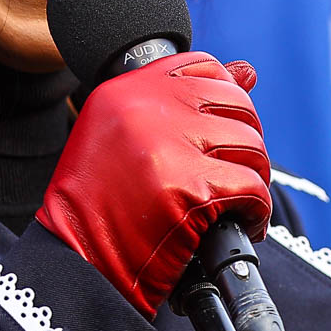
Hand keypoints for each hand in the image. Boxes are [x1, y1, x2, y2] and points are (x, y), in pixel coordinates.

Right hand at [35, 52, 270, 317]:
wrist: (74, 263)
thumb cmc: (98, 205)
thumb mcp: (125, 137)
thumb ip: (181, 102)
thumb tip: (248, 72)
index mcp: (126, 90)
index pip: (205, 67)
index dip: (227, 98)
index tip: (225, 130)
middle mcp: (146, 107)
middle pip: (236, 106)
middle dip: (246, 144)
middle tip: (235, 176)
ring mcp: (168, 146)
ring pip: (251, 148)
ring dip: (254, 179)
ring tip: (237, 204)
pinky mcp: (188, 189)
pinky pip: (251, 189)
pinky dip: (256, 211)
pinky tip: (243, 223)